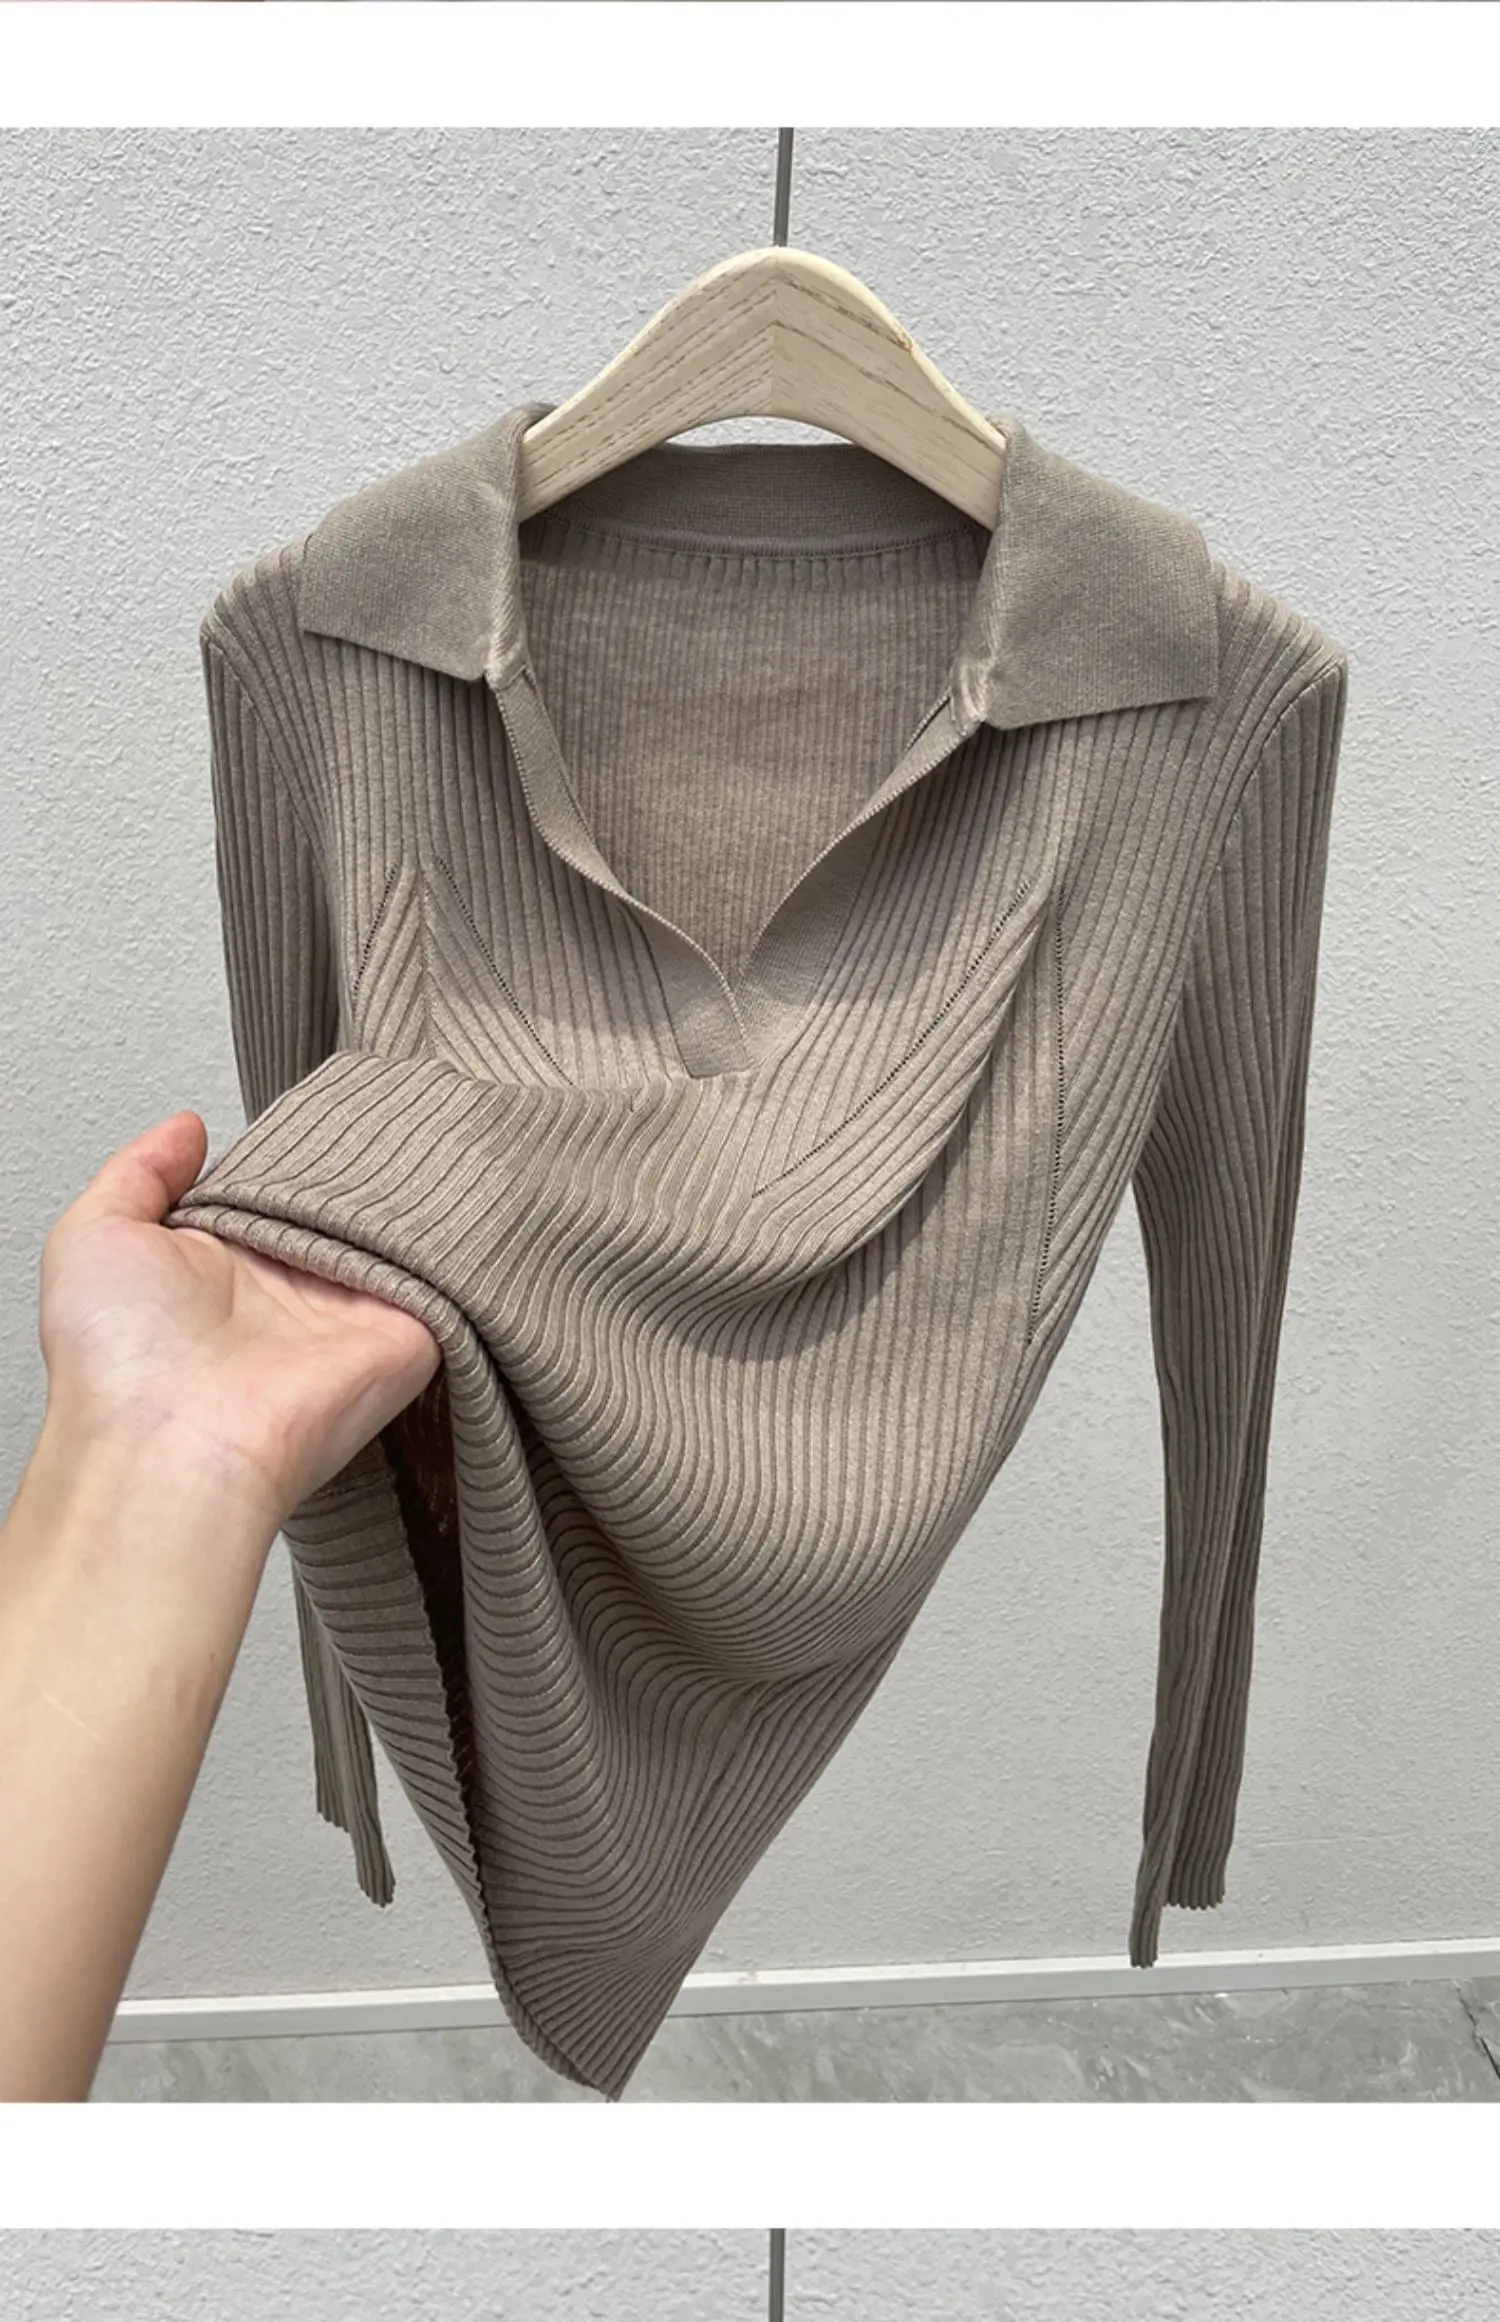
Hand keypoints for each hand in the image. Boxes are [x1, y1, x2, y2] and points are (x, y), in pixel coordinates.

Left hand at [36, 1109, 439, 1532]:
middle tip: (377, 1110)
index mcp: (225, 1268)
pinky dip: (458, 1237)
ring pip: (400, 1236)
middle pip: (344, 1210)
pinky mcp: (409, 1339)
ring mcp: (353, 1316)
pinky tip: (461, 1184)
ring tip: (428, 1130)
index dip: (293, 1151)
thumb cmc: (121, 1359)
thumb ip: (140, 1172)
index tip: (315, 1108)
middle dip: (360, 1163)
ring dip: (411, 1192)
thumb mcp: (95, 1235)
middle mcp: (290, 1294)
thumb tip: (190, 1128)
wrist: (174, 1446)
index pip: (276, 1193)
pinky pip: (451, 1276)